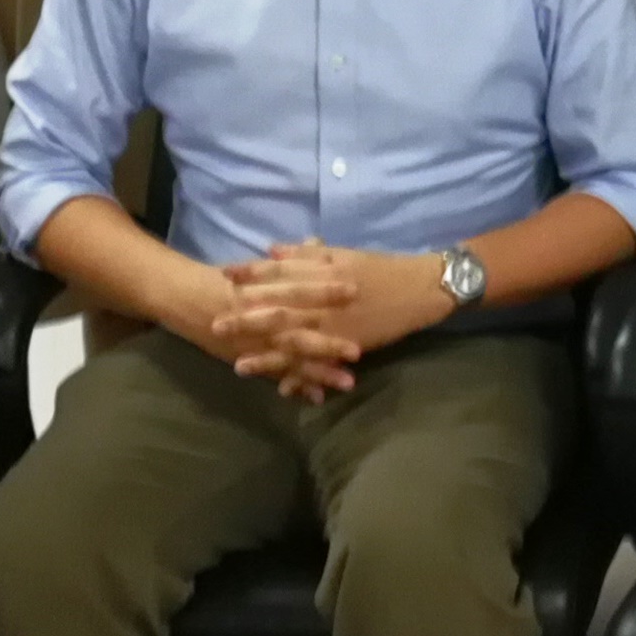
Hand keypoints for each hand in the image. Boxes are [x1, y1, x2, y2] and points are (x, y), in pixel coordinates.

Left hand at [223, 242, 452, 396]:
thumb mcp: (344, 253)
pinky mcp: (349, 345)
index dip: (252, 272)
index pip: (281, 271)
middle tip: (216, 324)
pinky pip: (320, 363)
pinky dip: (302, 374)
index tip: (224, 274)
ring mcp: (336, 325)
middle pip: (280, 308)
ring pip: (296, 341)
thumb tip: (271, 250)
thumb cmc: (380, 268)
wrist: (419, 289)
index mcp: (323, 271)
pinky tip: (282, 386)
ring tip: (239, 365)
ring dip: (267, 355)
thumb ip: (308, 253)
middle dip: (247, 318)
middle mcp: (325, 299)